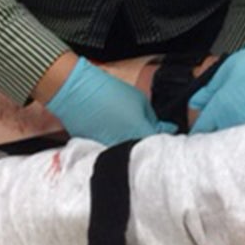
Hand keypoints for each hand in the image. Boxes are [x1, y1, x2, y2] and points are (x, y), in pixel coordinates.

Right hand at [45, 57, 177, 143]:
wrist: (77, 92)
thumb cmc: (109, 92)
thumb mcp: (139, 100)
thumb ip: (152, 117)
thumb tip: (162, 127)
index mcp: (138, 132)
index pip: (158, 143)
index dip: (164, 138)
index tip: (167, 133)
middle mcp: (124, 146)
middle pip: (142, 151)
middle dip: (148, 144)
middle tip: (151, 132)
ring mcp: (109, 150)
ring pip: (126, 153)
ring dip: (131, 145)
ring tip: (129, 131)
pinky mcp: (95, 149)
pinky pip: (110, 150)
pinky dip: (115, 144)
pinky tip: (114, 133)